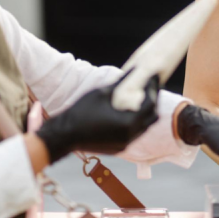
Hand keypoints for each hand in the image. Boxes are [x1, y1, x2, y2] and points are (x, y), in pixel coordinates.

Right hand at [35, 73, 158, 163]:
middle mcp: (130, 136)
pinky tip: (129, 112)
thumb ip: (122, 82)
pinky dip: (135, 123)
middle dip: (153, 102)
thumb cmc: (82, 111)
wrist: (65, 135)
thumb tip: (135, 68)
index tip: (153, 78)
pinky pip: (133, 135)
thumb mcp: (102, 93)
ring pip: (143, 127)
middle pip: (151, 118)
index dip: (153, 89)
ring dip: (144, 113)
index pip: (150, 104)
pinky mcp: (118, 149)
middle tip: (151, 88)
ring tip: (141, 98)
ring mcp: (124, 144)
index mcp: (128, 123)